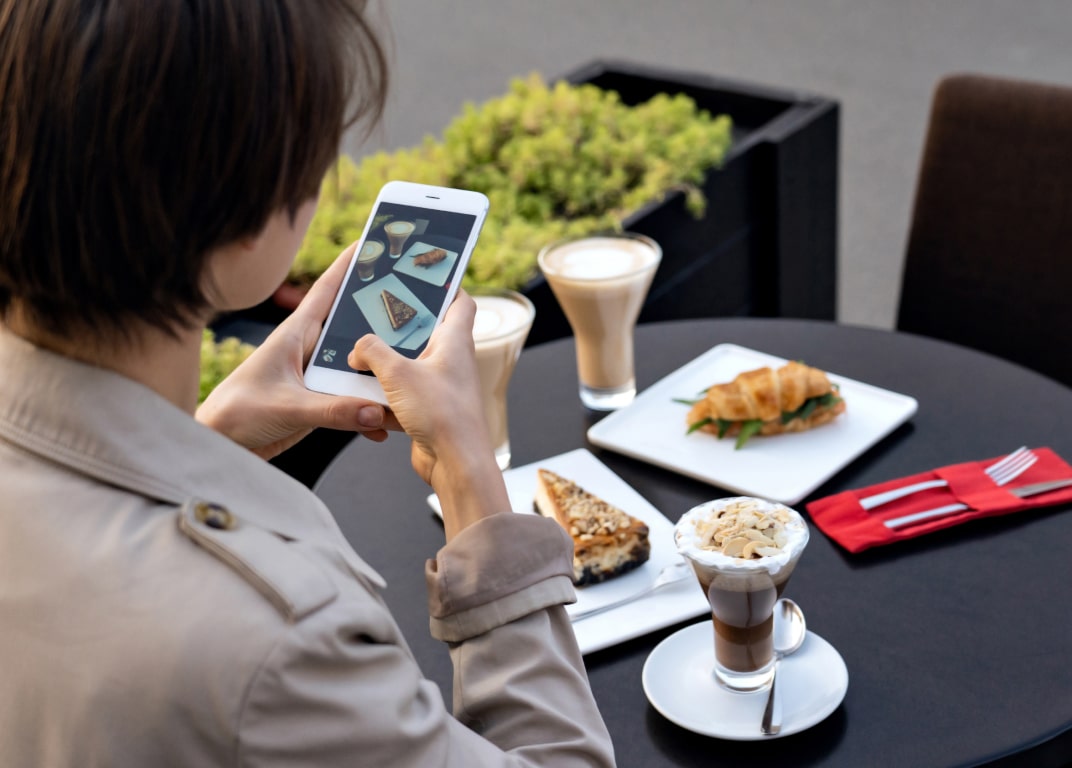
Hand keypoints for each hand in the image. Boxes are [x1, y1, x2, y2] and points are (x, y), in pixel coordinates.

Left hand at [197, 243, 398, 458]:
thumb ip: (333, 409)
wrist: (220, 446)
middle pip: (353, 328)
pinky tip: (384, 425)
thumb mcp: (287, 406)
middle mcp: (308, 351)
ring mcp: (315, 378)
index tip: (373, 242)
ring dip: (380, 375)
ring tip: (410, 376)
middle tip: (416, 307)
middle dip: (381, 319)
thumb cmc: (236, 413)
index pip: (326, 290)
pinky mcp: (318, 403)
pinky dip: (369, 413)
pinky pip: (353, 403)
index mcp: (295, 335)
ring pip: (358, 369)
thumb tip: (375, 411)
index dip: (348, 264)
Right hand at [348, 291, 509, 538]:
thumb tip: (357, 349)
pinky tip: (363, 397)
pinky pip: (403, 397)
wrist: (455, 464)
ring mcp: (441, 388)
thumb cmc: (441, 413)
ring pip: (410, 367)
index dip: (445, 286)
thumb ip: (372, 352)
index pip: (459, 302)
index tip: (423, 277)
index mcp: (455, 342)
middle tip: (374, 317)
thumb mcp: (397, 373)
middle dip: (400, 327)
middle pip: (427, 333)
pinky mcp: (430, 412)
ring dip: (386, 365)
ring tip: (358, 356)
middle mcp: (452, 362)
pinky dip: (385, 397)